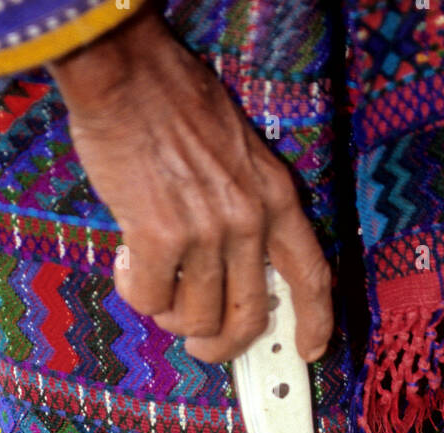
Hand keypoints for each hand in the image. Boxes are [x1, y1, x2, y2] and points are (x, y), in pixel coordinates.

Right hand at [49, 7, 332, 363]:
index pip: (311, 275)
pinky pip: (152, 300)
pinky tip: (129, 260)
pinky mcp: (160, 238)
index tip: (309, 349)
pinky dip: (136, 290)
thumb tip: (228, 266)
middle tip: (200, 345)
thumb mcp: (237, 152)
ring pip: (195, 318)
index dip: (315, 322)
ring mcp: (206, 232)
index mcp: (275, 197)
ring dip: (169, 313)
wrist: (128, 72)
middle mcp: (248, 220)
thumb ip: (244, 207)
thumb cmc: (174, 102)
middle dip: (221, 345)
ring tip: (153, 279)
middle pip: (247, 318)